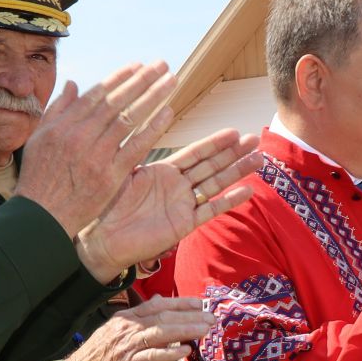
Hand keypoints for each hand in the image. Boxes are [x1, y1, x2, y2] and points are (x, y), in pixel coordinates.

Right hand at [16, 63, 178, 236]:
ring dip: (153, 97)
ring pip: (130, 119)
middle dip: (142, 80)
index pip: (97, 95)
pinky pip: (136, 147)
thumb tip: (72, 84)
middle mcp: (80, 136)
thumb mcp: (38, 138)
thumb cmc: (39, 176)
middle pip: (118, 101)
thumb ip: (57, 109)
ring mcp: (97, 156)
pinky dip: (153, 128)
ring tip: (171, 80)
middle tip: (162, 64)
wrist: (43, 215)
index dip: (119, 78)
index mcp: (63, 125)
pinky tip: (168, 113)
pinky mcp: (110, 176)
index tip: (138, 65)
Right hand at [65, 297, 210, 360]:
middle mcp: (128, 327)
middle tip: (211, 318)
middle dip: (190, 316)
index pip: (158, 305)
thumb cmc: (100, 355)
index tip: (201, 304)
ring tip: (205, 331)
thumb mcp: (118, 329)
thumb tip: (159, 300)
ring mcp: (127, 345)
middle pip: (164, 316)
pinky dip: (170, 353)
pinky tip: (186, 352)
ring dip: (186, 330)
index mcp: (127, 318)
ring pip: (161, 333)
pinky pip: (152, 356)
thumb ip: (140, 315)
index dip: (181, 303)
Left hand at [75, 129, 261, 283]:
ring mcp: (183, 205)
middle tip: (255, 139)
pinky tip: (248, 190)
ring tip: (259, 159)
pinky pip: (211, 210)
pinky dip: (230, 200)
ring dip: (238, 171)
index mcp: (163, 172)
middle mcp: (177, 186)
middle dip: (233, 153)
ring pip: (216, 184)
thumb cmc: (107, 205)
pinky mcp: (185, 224)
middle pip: (211, 165)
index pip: (194, 153)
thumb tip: (142, 122)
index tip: (233, 131)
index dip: (214, 143)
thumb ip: (137, 149)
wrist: (103, 238)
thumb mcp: (124, 172)